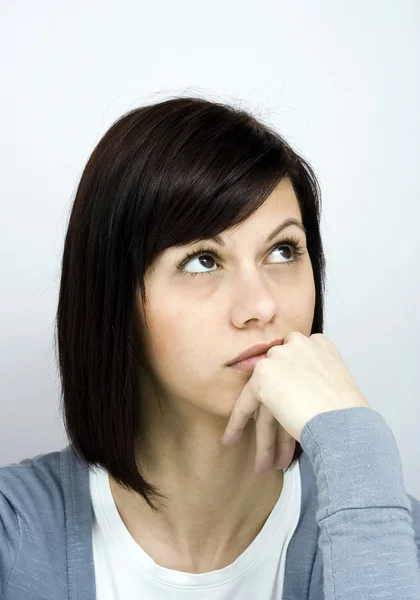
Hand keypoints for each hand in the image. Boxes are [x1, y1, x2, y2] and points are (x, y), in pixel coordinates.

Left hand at [221, 331, 369, 473]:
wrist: (346, 423)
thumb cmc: (349, 415)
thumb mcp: (335, 386)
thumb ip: (313, 381)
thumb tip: (295, 397)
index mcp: (319, 344)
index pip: (294, 369)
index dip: (289, 393)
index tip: (288, 410)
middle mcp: (297, 344)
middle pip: (279, 385)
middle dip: (277, 418)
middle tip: (276, 445)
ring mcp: (278, 357)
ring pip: (264, 399)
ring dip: (263, 434)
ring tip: (262, 462)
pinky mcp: (263, 376)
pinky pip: (245, 404)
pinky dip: (237, 424)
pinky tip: (231, 440)